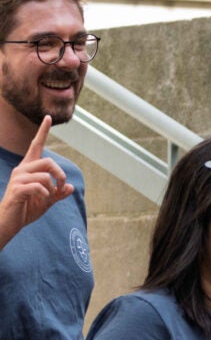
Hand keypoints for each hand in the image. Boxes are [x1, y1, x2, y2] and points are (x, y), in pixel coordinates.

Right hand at [0, 116, 73, 246]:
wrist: (10, 222)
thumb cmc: (27, 209)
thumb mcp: (48, 201)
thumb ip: (59, 193)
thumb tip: (70, 187)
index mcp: (29, 169)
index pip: (36, 145)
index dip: (43, 131)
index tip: (49, 117)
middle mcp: (22, 170)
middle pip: (48, 162)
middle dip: (60, 175)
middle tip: (62, 188)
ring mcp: (18, 179)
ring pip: (44, 175)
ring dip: (53, 187)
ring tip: (50, 198)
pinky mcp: (17, 190)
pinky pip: (38, 187)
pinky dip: (46, 194)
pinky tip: (43, 200)